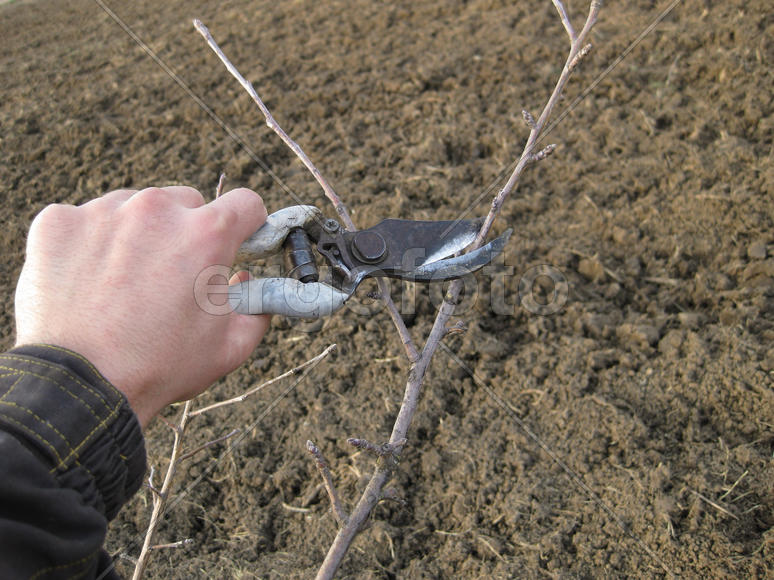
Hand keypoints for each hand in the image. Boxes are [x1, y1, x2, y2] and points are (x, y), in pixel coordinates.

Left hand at [14, 186, 270, 426]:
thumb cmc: (161, 366)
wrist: (83, 386)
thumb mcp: (231, 346)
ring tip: (125, 284)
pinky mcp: (59, 221)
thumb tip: (248, 281)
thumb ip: (257, 307)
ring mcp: (104, 211)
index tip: (238, 241)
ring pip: (134, 208)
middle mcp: (157, 209)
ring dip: (139, 235)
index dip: (248, 224)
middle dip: (187, 233)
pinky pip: (86, 221)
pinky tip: (90, 282)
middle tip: (172, 276)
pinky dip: (92, 244)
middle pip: (186, 203)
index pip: (246, 202)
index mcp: (206, 233)